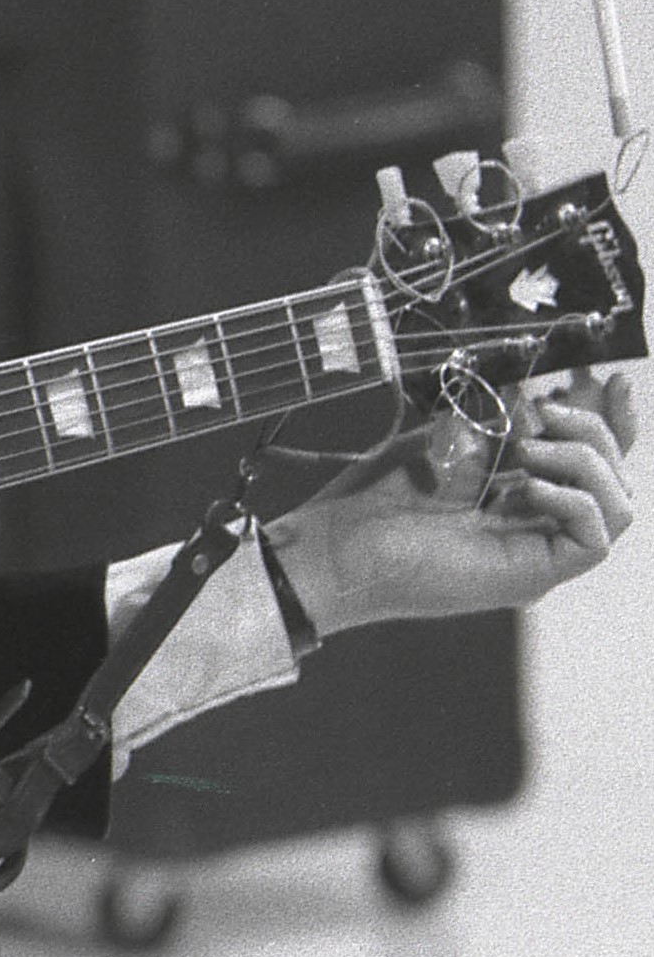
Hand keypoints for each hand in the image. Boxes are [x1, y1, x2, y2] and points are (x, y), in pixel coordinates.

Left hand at [265, 371, 636, 637]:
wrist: (339, 544)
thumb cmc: (378, 497)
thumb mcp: (449, 440)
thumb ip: (501, 422)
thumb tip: (545, 396)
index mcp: (519, 497)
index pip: (593, 462)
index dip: (613, 423)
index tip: (613, 381)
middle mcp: (537, 527)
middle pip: (614, 479)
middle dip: (593, 431)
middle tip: (543, 410)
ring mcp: (538, 554)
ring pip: (618, 506)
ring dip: (584, 461)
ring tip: (526, 447)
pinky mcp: (533, 575)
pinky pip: (594, 539)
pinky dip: (573, 500)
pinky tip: (525, 485)